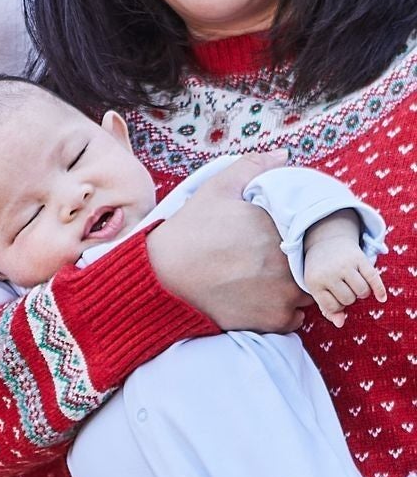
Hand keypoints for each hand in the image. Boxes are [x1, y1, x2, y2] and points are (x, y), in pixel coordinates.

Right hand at [145, 154, 303, 332]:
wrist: (162, 277)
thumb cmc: (190, 231)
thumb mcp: (218, 188)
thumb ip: (254, 166)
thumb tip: (284, 156)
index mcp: (282, 227)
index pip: (313, 231)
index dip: (301, 233)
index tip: (283, 235)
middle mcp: (290, 262)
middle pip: (313, 263)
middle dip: (300, 260)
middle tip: (275, 258)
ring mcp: (284, 294)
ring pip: (308, 292)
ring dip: (296, 286)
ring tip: (271, 279)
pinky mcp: (272, 320)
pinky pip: (295, 318)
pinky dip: (284, 311)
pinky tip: (263, 299)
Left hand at [301, 215, 385, 327]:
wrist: (326, 241)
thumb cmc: (321, 271)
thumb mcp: (317, 288)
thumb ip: (327, 308)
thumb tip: (340, 324)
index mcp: (315, 282)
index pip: (332, 307)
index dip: (337, 306)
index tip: (335, 298)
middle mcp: (329, 273)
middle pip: (348, 300)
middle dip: (349, 298)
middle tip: (345, 289)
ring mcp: (345, 265)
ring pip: (362, 291)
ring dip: (362, 293)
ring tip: (356, 287)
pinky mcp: (359, 258)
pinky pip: (373, 278)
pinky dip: (379, 290)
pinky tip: (382, 298)